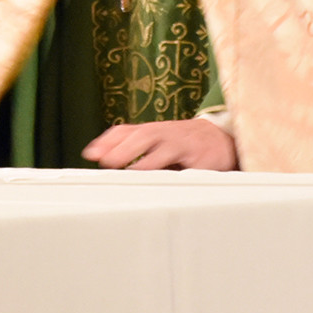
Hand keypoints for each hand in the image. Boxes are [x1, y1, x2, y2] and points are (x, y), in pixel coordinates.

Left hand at [82, 118, 236, 170]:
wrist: (221, 139)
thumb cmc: (182, 144)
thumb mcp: (156, 143)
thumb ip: (132, 149)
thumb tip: (101, 159)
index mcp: (152, 131)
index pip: (126, 131)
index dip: (108, 141)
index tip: (91, 154)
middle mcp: (166, 133)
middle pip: (143, 136)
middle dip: (124, 148)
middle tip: (106, 161)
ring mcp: (184, 144)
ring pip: (165, 147)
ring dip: (147, 161)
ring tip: (131, 171)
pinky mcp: (202, 158)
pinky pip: (189, 166)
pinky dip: (178, 173)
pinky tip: (167, 181)